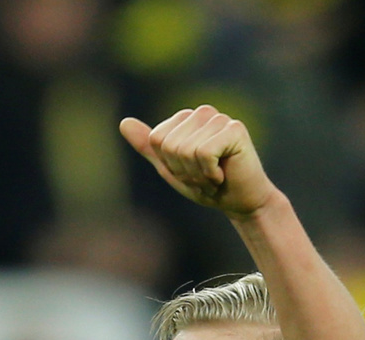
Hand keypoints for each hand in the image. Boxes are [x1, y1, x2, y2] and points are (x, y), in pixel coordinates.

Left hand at [120, 105, 278, 218]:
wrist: (241, 202)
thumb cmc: (208, 186)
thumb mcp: (171, 168)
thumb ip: (148, 147)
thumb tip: (123, 122)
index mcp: (185, 118)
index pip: (156, 140)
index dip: (170, 165)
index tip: (190, 171)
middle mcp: (202, 112)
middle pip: (170, 145)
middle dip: (184, 171)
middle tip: (204, 176)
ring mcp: (219, 118)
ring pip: (186, 150)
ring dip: (199, 174)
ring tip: (215, 175)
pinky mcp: (234, 128)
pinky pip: (204, 153)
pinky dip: (211, 173)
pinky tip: (224, 173)